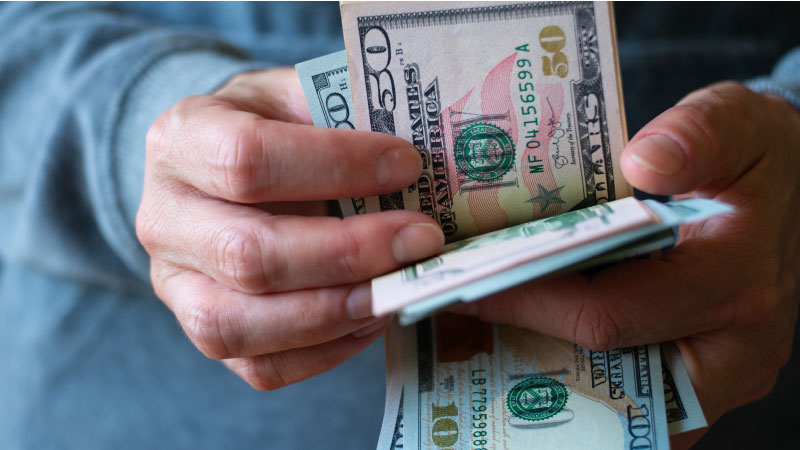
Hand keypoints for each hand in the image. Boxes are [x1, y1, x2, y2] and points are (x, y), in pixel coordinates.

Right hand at [136, 67, 443, 389]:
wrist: (224, 168)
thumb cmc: (273, 130)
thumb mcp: (298, 97)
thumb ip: (343, 116)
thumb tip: (415, 163)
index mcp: (182, 140)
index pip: (247, 159)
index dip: (334, 166)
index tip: (405, 165)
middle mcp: (163, 218)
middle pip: (248, 254)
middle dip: (349, 253)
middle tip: (420, 239)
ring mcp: (174, 285)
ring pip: (242, 324)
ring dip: (337, 312)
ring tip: (398, 288)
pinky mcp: (203, 330)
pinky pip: (261, 365)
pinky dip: (327, 351)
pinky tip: (372, 317)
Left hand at [464, 82, 799, 445]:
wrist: (798, 192)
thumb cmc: (758, 157)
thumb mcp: (738, 124)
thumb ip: (698, 134)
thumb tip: (643, 162)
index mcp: (737, 282)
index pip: (609, 314)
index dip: (531, 302)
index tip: (471, 282)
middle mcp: (735, 348)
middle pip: (604, 364)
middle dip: (526, 337)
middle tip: (464, 309)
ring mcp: (720, 372)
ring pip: (616, 395)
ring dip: (546, 365)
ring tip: (485, 327)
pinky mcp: (702, 376)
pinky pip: (632, 394)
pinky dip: (580, 371)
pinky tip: (531, 336)